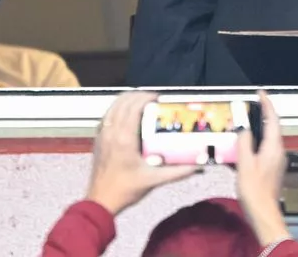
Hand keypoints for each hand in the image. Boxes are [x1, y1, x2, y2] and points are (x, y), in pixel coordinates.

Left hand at [86, 91, 195, 215]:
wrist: (101, 201)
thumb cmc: (127, 190)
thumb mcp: (155, 180)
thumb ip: (178, 172)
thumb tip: (199, 164)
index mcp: (124, 139)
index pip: (134, 107)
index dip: (147, 98)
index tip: (160, 98)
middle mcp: (111, 132)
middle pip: (123, 102)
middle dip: (139, 96)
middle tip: (154, 99)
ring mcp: (102, 135)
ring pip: (113, 106)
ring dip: (128, 99)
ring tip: (142, 102)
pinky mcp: (98, 139)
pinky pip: (107, 115)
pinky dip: (118, 108)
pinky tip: (127, 113)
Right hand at [236, 89, 290, 246]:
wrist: (264, 214)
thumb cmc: (255, 192)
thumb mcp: (245, 164)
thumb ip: (244, 142)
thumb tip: (243, 127)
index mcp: (274, 147)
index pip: (273, 119)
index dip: (267, 104)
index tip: (261, 93)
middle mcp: (279, 151)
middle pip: (272, 127)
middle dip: (262, 115)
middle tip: (251, 106)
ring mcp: (277, 160)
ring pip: (268, 138)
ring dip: (258, 130)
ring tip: (245, 125)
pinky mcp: (273, 168)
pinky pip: (265, 149)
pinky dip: (256, 143)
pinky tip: (245, 148)